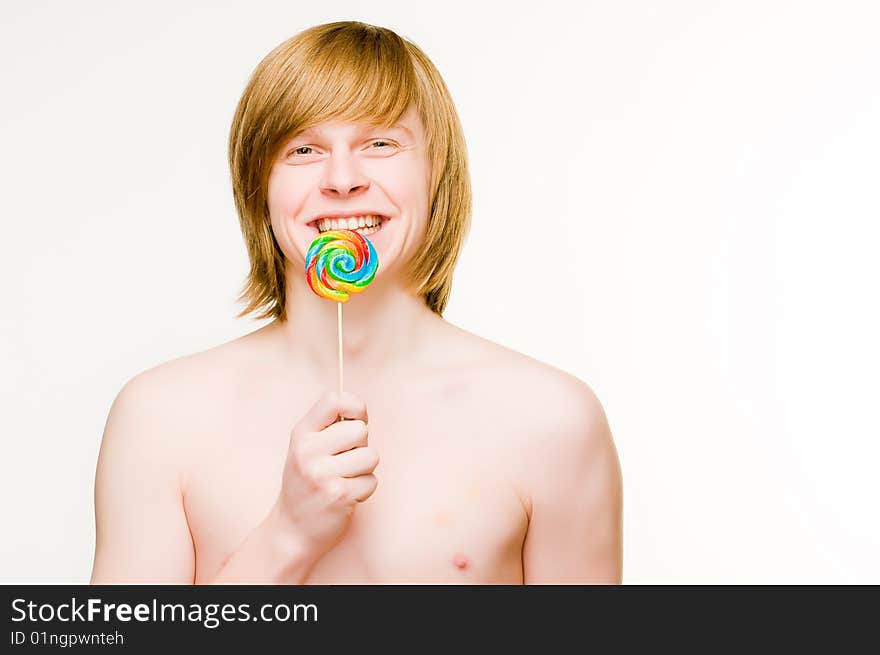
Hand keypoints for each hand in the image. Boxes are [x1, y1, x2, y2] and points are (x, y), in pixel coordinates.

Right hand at [272, 390, 378, 559]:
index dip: (354, 406)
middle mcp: (308, 451)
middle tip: (344, 461)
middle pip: (361, 430)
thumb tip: (361, 409)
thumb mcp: (305, 449)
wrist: (291, 531)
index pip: (334, 400)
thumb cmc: (305, 484)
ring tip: (345, 479)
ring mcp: (322, 474)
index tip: (355, 420)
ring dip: (364, 470)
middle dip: (360, 446)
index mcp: (301, 434)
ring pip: (371, 456)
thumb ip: (328, 427)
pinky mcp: (339, 495)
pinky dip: (365, 490)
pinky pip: (372, 481)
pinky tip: (346, 496)